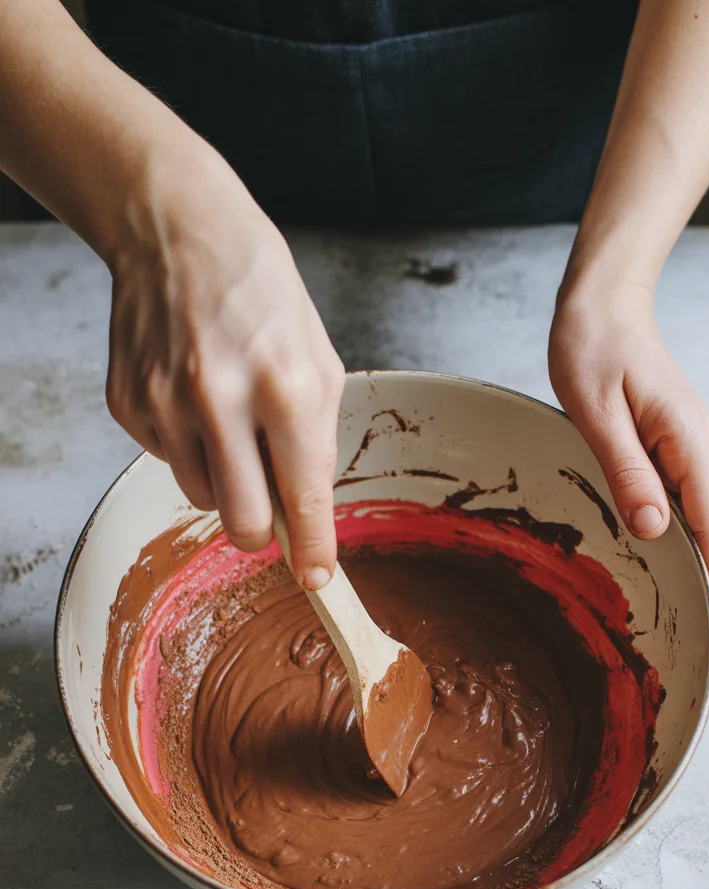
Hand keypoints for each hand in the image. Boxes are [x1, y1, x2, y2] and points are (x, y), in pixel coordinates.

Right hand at [105, 146, 344, 588]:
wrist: (175, 228)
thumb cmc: (258, 289)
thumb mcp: (317, 355)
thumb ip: (316, 438)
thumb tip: (307, 511)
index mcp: (284, 385)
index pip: (304, 497)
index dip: (314, 549)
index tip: (317, 578)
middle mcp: (221, 399)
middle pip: (244, 525)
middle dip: (263, 531)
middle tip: (271, 510)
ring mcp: (165, 404)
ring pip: (202, 499)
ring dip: (223, 481)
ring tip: (229, 422)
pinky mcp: (128, 405)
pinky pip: (166, 462)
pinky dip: (186, 447)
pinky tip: (192, 397)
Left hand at [549, 282, 708, 644]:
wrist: (604, 304)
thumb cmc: (593, 348)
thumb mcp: (596, 412)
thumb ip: (626, 471)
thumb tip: (655, 529)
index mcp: (689, 441)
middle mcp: (703, 447)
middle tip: (699, 647)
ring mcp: (693, 446)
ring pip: (699, 517)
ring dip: (693, 564)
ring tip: (678, 618)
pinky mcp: (677, 445)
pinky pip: (682, 499)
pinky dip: (676, 535)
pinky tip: (657, 561)